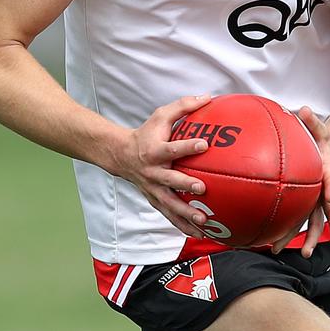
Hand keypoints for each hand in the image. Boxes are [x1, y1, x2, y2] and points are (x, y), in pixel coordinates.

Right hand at [112, 94, 212, 237]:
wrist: (121, 155)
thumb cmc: (147, 134)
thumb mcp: (161, 115)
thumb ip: (184, 106)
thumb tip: (208, 97)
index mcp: (156, 151)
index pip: (173, 148)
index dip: (188, 146)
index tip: (204, 144)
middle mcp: (154, 172)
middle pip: (170, 181)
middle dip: (185, 186)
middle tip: (202, 188)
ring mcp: (153, 189)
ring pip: (170, 204)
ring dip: (186, 214)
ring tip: (204, 222)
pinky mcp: (155, 200)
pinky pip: (169, 215)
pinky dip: (183, 226)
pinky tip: (200, 234)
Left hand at [271, 106, 329, 257]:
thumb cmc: (322, 141)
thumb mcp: (319, 129)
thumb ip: (311, 121)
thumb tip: (302, 109)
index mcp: (328, 172)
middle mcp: (325, 190)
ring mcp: (317, 200)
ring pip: (316, 221)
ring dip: (312, 238)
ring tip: (305, 254)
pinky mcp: (308, 204)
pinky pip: (301, 220)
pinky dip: (292, 233)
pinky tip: (277, 245)